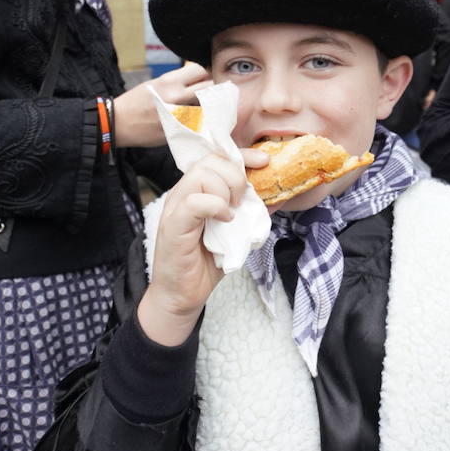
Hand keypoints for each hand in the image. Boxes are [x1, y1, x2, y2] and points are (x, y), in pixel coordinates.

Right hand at [112, 63, 211, 147]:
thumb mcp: (155, 84)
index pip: (201, 70)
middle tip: (209, 94)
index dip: (206, 74)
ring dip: (208, 106)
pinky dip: (200, 121)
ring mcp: (179, 115)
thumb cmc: (136, 102)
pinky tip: (195, 122)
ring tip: (203, 108)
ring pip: (207, 106)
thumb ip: (177, 82)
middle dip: (212, 89)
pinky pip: (198, 124)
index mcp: (169, 81)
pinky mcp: (179, 130)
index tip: (205, 79)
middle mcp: (176, 96)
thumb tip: (199, 80)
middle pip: (209, 87)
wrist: (118, 123)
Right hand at [138, 153, 249, 345]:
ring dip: (225, 191)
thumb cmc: (207, 262)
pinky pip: (194, 202)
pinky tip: (225, 221)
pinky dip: (215, 207)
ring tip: (232, 213)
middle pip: (210, 161)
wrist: (184, 295)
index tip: (265, 161)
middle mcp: (183, 193)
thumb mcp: (236, 231)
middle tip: (241, 201)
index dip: (243, 155)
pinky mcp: (172, 225)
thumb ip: (250, 210)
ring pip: (201, 175)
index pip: (217, 157)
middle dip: (235, 175)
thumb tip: (277, 194)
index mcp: (196, 191)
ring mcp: (175, 208)